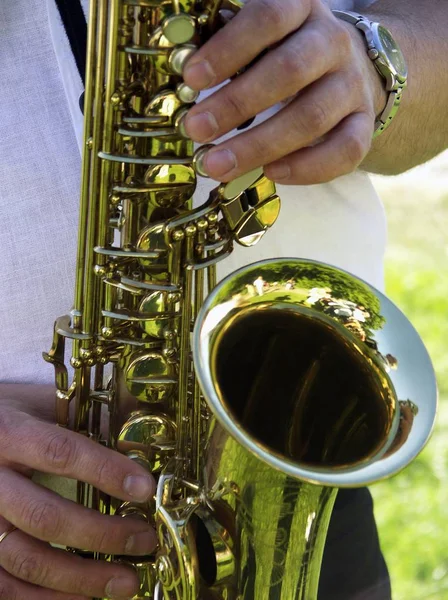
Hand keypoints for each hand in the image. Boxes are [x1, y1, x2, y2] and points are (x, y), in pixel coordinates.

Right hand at [0, 385, 156, 598]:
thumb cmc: (12, 414)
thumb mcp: (44, 401)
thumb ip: (89, 412)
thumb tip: (144, 424)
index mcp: (9, 433)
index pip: (60, 452)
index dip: (105, 471)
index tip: (144, 489)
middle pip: (43, 516)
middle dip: (101, 533)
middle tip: (145, 540)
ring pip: (25, 559)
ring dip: (81, 577)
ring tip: (126, 581)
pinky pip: (6, 586)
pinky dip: (47, 599)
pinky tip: (86, 598)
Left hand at [183, 0, 386, 184]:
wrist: (352, 69)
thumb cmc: (289, 53)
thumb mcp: (265, 37)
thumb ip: (233, 52)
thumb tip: (186, 84)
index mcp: (301, 8)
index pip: (268, 17)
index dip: (228, 49)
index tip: (191, 78)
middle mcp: (333, 43)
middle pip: (289, 71)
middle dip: (236, 104)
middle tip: (195, 130)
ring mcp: (352, 85)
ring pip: (312, 117)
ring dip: (259, 145)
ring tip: (217, 165)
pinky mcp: (365, 123)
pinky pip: (345, 151)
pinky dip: (307, 168)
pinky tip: (271, 174)